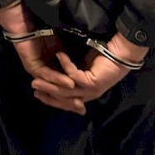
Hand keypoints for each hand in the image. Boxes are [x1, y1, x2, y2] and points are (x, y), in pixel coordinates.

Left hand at [0, 3, 79, 108]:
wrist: (26, 23)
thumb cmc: (46, 34)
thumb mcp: (64, 49)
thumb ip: (71, 60)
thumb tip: (86, 69)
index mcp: (51, 71)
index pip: (62, 88)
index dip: (73, 96)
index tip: (86, 104)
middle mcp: (44, 75)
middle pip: (57, 92)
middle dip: (70, 101)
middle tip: (83, 108)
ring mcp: (37, 72)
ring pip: (53, 86)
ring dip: (66, 91)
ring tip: (79, 98)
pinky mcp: (32, 66)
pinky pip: (47, 74)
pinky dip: (58, 79)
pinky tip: (69, 82)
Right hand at [33, 33, 148, 105]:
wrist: (121, 53)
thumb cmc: (102, 57)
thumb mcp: (83, 67)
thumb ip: (71, 73)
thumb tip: (55, 72)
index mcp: (84, 94)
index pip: (64, 101)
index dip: (50, 98)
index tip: (37, 93)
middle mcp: (87, 96)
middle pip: (62, 98)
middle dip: (46, 92)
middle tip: (33, 86)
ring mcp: (90, 91)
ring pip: (65, 90)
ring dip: (51, 82)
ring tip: (38, 75)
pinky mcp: (93, 83)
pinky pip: (73, 75)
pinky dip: (65, 65)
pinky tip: (59, 55)